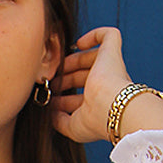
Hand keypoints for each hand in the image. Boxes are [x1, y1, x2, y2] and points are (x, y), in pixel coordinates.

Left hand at [51, 26, 132, 143]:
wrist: (112, 106)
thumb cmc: (97, 120)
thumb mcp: (73, 128)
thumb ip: (60, 122)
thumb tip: (51, 114)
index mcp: (101, 102)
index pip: (83, 95)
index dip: (66, 97)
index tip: (51, 100)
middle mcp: (108, 84)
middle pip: (84, 75)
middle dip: (65, 78)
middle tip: (49, 82)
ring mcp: (111, 67)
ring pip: (91, 57)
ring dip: (71, 61)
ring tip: (56, 66)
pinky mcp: (113, 51)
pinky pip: (108, 35)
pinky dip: (94, 35)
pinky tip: (79, 44)